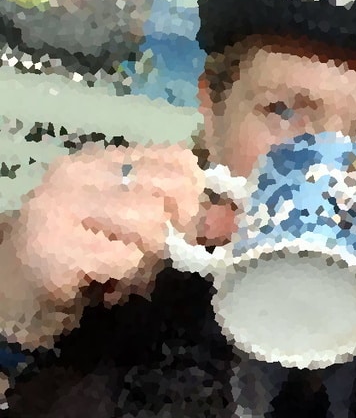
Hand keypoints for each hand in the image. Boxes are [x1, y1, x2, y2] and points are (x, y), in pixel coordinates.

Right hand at [3, 144, 205, 344]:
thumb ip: (182, 217)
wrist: (13, 297)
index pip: (180, 160)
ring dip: (148, 258)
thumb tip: (232, 216)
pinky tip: (103, 282)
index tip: (182, 227)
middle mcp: (79, 173)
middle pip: (174, 190)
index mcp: (103, 160)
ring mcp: (60, 206)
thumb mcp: (135, 230)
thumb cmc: (83, 261)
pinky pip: (126, 259)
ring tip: (122, 269)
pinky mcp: (54, 248)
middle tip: (150, 253)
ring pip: (152, 224)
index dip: (196, 196)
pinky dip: (126, 277)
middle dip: (177, 230)